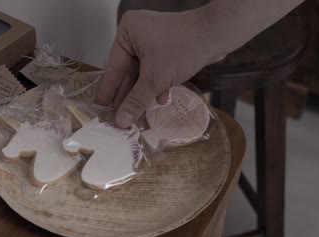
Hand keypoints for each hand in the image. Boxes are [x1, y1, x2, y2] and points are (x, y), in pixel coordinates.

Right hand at [96, 8, 228, 127]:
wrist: (217, 34)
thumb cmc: (183, 48)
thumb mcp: (155, 78)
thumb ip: (136, 101)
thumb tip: (121, 121)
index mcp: (127, 32)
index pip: (113, 67)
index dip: (109, 90)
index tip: (101, 107)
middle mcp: (137, 34)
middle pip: (128, 71)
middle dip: (128, 95)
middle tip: (118, 117)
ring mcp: (153, 40)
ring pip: (143, 73)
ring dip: (144, 93)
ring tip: (136, 115)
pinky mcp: (167, 48)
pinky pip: (156, 69)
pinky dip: (158, 84)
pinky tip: (160, 100)